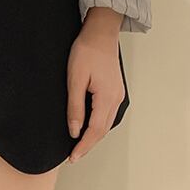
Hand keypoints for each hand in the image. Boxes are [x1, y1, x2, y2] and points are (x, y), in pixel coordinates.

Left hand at [66, 7, 124, 162]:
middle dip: (88, 145)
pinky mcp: (115, 90)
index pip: (95, 130)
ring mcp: (118, 94)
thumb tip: (74, 131)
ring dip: (93, 137)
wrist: (101, 32)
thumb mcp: (75, 80)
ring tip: (79, 147)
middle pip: (102, 130)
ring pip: (106, 124)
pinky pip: (108, 115)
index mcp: (106, 97)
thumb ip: (75, 107)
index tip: (72, 157)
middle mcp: (116, 98)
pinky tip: (88, 129)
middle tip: (73, 157)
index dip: (83, 146)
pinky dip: (98, 126)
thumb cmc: (86, 51)